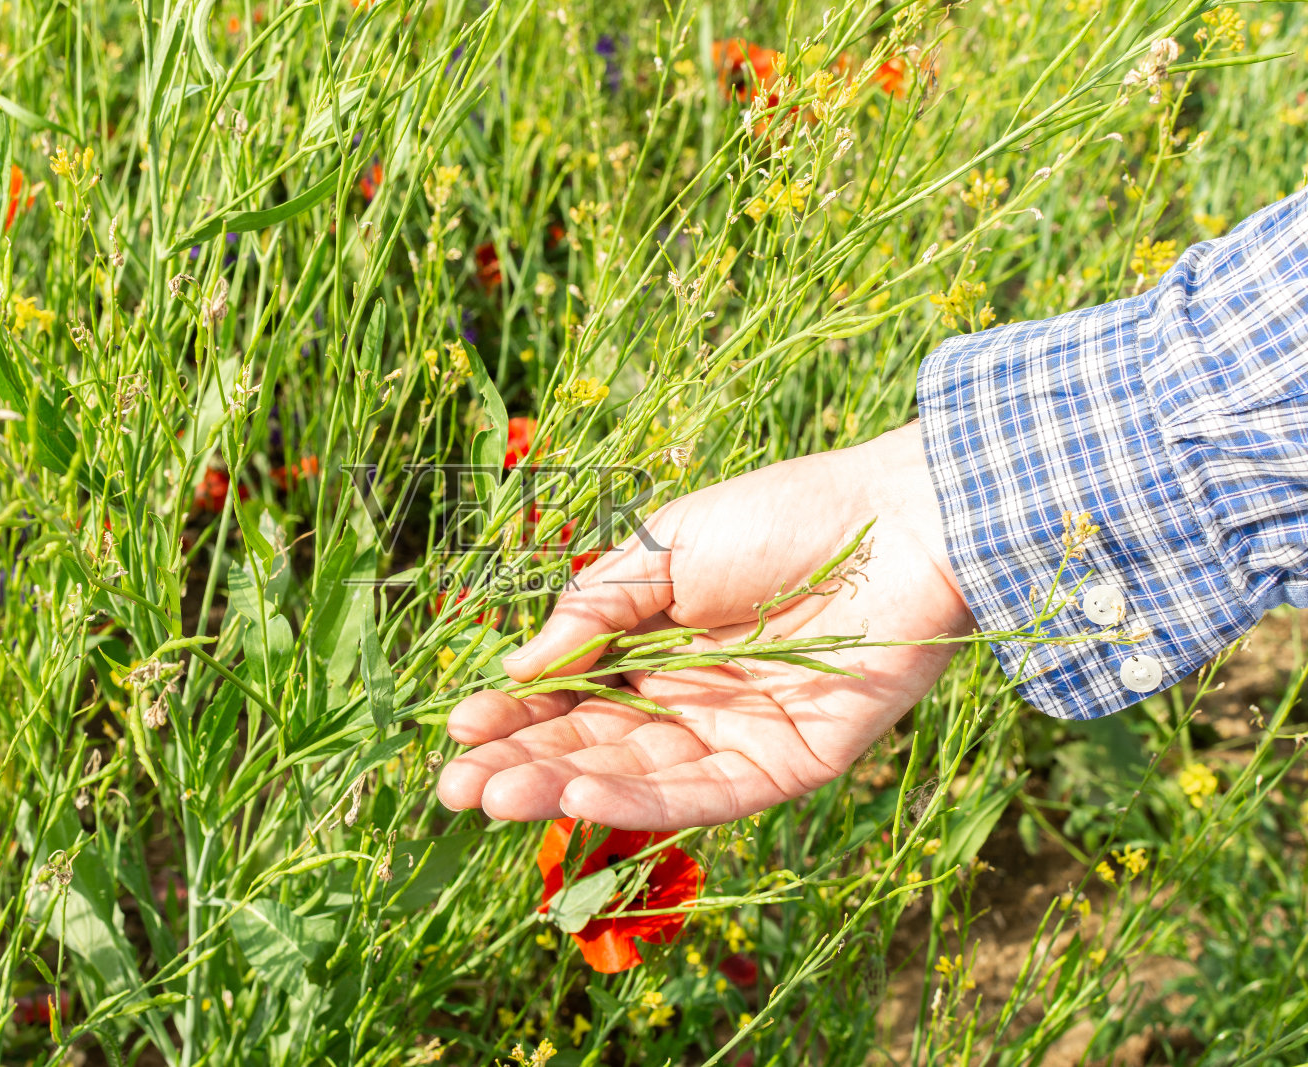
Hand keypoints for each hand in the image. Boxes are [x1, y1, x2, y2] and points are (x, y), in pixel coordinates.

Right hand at [436, 422, 973, 830]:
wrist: (899, 520)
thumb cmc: (781, 516)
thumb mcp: (663, 550)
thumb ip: (593, 610)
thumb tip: (516, 668)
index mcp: (658, 643)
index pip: (571, 692)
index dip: (515, 712)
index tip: (455, 726)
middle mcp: (689, 698)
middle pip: (594, 744)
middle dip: (522, 764)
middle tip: (452, 787)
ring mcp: (735, 736)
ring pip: (636, 778)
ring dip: (563, 789)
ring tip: (492, 796)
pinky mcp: (786, 767)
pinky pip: (702, 795)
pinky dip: (639, 802)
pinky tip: (579, 796)